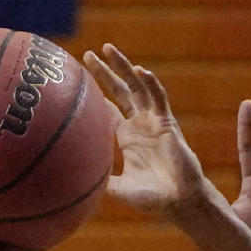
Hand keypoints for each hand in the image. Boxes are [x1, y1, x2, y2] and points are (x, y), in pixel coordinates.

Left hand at [83, 45, 206, 215]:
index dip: (94, 94)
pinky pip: (158, 98)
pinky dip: (150, 84)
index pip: (107, 108)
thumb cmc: (151, 198)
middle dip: (104, 72)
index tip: (76, 79)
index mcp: (127, 137)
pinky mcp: (168, 122)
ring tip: (108, 49)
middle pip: (120, 91)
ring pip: (137, 86)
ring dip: (123, 67)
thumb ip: (99, 181)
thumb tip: (72, 184)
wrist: (178, 201)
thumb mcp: (118, 189)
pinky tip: (139, 71)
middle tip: (87, 54)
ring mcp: (154, 120)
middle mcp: (139, 124)